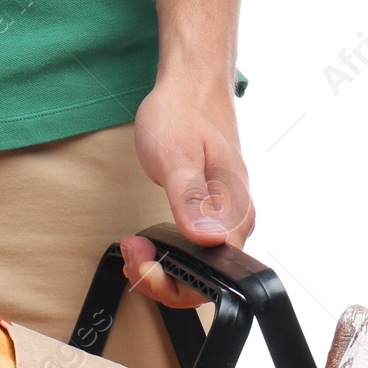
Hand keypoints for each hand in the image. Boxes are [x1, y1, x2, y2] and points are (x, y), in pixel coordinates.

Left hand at [120, 76, 255, 308]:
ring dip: (161, 268)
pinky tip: (147, 243)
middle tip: (132, 250)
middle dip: (161, 278)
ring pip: (198, 269)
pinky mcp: (212, 215)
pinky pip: (194, 252)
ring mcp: (225, 220)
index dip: (172, 282)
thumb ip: (190, 199)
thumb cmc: (183, 115)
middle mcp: (235, 223)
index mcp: (234, 214)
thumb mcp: (177, 157)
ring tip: (134, 246)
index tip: (143, 258)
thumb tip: (208, 237)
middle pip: (204, 281)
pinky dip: (167, 255)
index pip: (212, 279)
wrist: (191, 86)